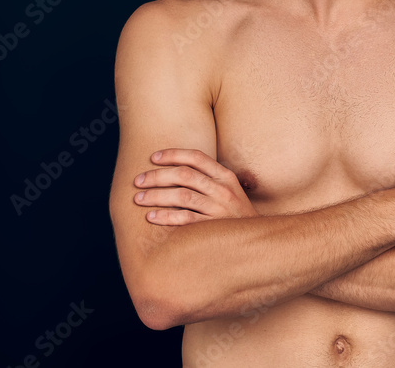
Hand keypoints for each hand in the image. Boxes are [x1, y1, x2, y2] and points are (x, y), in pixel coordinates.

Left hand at [133, 149, 258, 225]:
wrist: (257, 240)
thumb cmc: (235, 214)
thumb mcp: (229, 191)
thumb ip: (209, 179)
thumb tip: (175, 170)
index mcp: (225, 176)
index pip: (197, 157)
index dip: (173, 154)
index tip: (153, 157)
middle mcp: (223, 189)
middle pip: (184, 175)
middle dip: (157, 176)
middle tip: (138, 181)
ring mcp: (219, 208)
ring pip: (181, 195)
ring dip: (156, 195)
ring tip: (138, 198)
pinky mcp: (213, 227)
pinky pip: (185, 219)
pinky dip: (165, 216)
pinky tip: (151, 217)